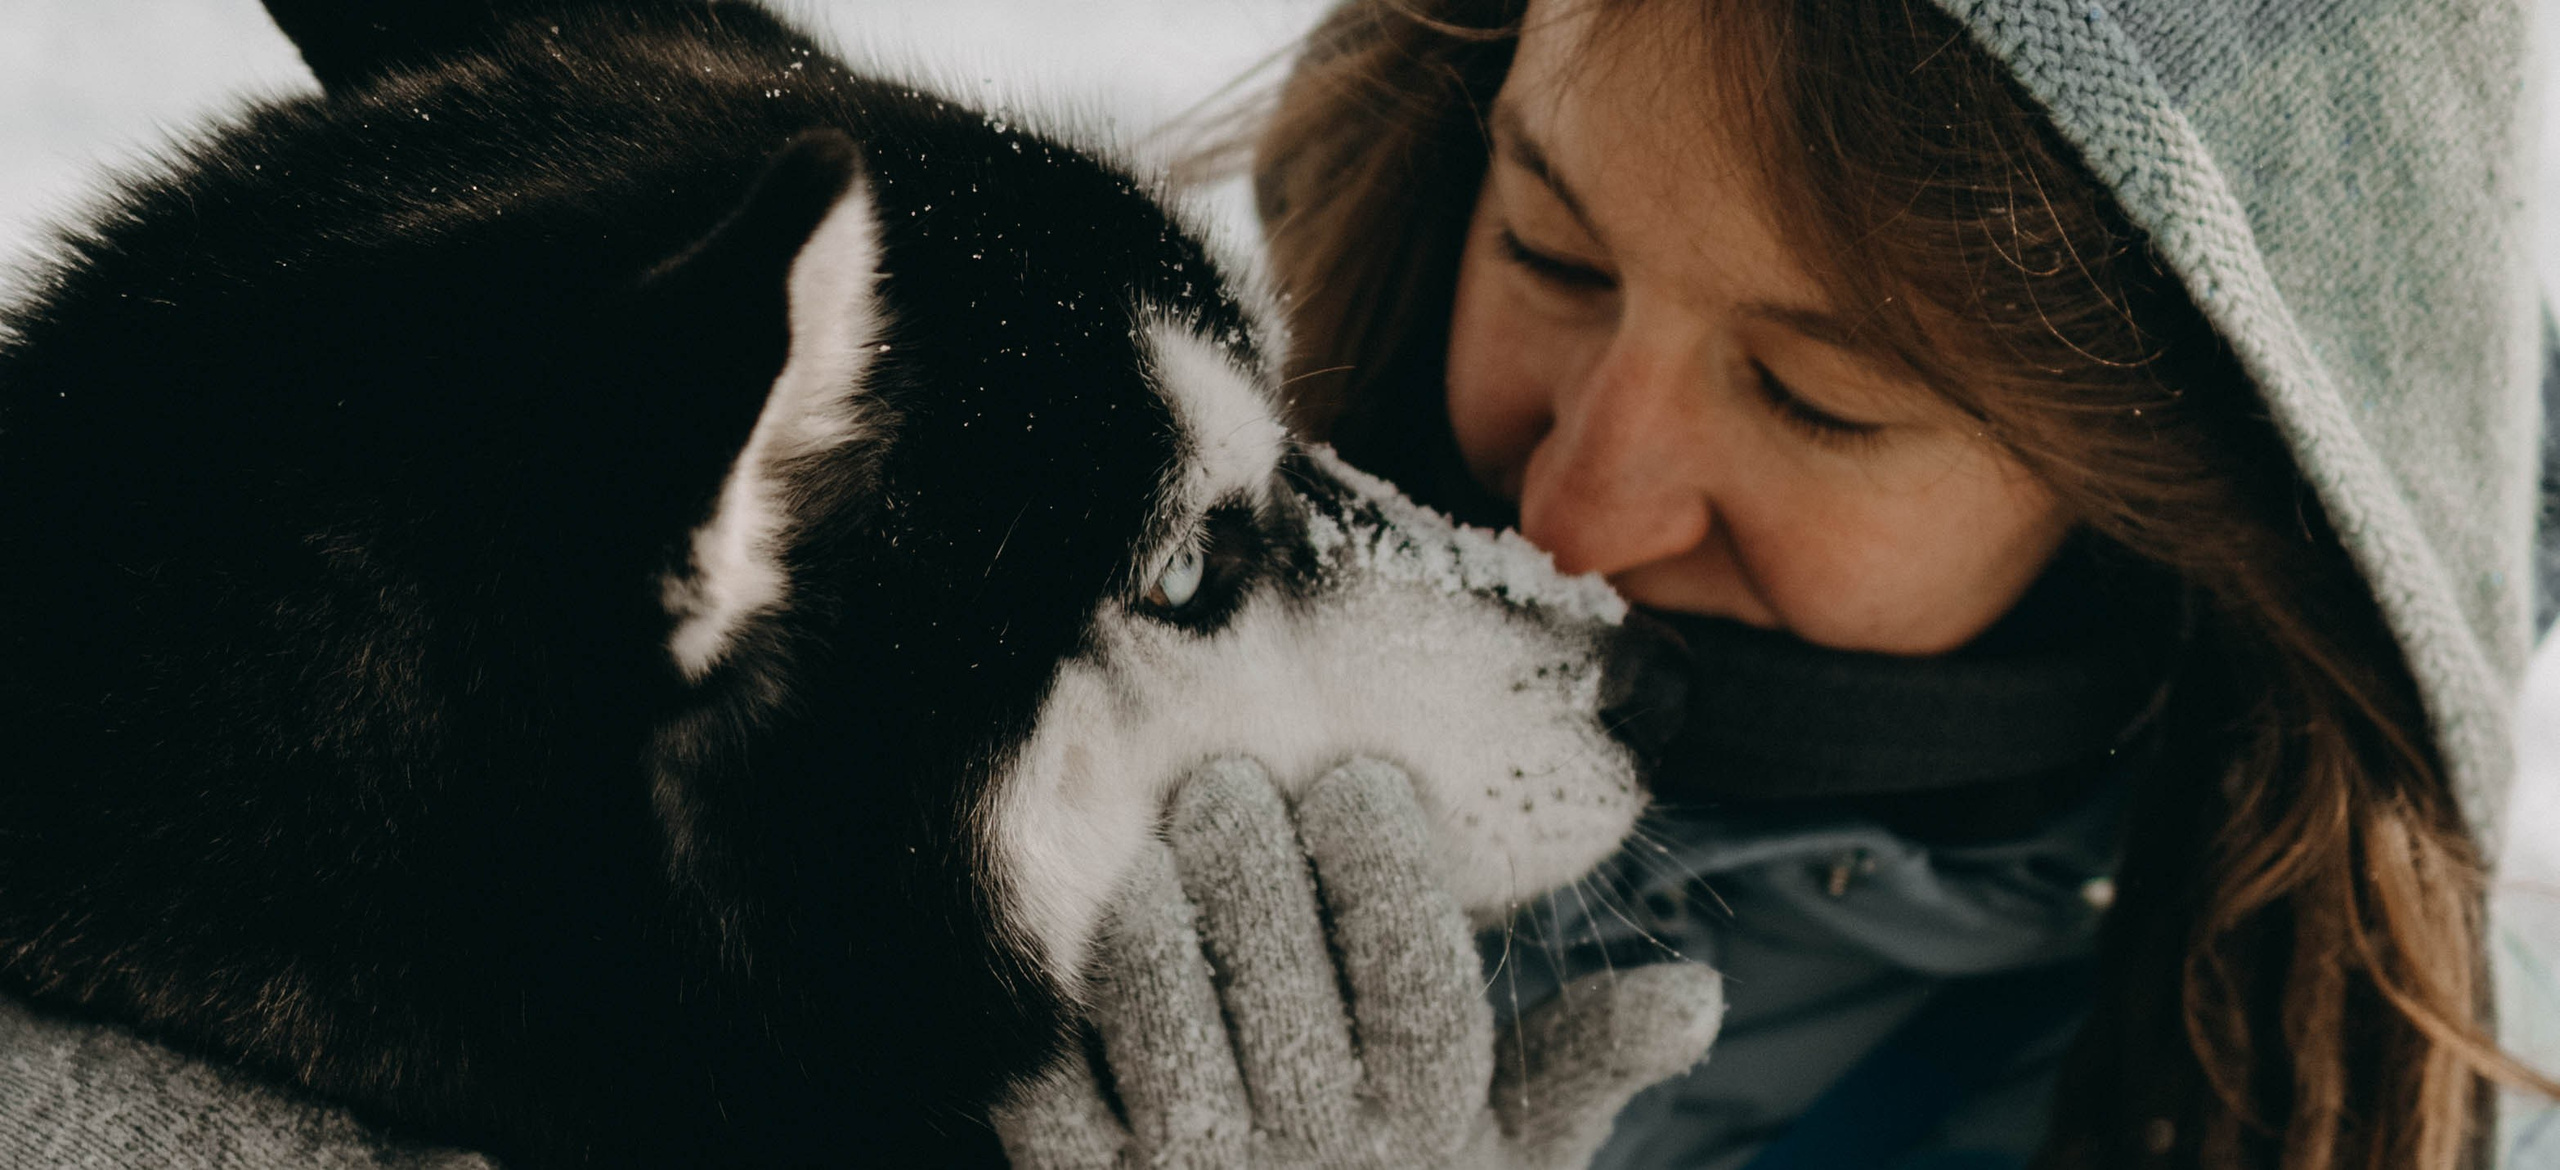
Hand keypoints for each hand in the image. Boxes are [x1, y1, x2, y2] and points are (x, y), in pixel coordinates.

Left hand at [992, 758, 1723, 1169]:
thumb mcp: (1522, 1147)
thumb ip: (1586, 1060)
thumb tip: (1697, 989)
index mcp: (1432, 1126)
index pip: (1418, 990)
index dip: (1387, 877)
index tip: (1358, 778)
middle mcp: (1323, 1161)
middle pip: (1286, 1000)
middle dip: (1253, 876)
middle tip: (1226, 783)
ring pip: (1172, 1047)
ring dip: (1153, 941)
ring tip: (1147, 854)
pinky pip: (1057, 1114)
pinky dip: (1051, 1035)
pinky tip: (1054, 952)